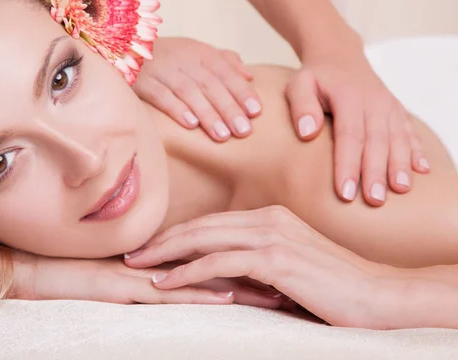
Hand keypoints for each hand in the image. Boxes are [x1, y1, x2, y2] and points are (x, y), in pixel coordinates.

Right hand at [11, 252, 279, 306]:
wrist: (39, 270)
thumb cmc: (84, 276)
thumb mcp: (132, 279)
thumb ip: (163, 278)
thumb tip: (196, 283)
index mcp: (168, 258)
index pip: (218, 258)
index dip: (256, 263)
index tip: (291, 272)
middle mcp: (162, 261)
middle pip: (221, 263)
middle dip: (262, 272)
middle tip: (300, 281)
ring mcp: (147, 271)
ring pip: (203, 276)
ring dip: (243, 283)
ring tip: (280, 292)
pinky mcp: (128, 286)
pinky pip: (169, 292)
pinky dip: (201, 293)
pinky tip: (228, 294)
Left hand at [125, 206, 393, 327]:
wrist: (378, 295)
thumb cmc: (335, 285)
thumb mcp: (290, 267)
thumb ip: (257, 263)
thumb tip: (224, 274)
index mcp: (271, 216)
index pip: (213, 221)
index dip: (180, 233)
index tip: (154, 245)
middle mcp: (268, 219)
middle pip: (202, 225)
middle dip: (163, 239)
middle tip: (133, 251)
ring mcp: (271, 236)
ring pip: (204, 239)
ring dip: (166, 253)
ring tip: (137, 265)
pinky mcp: (274, 259)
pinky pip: (219, 262)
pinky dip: (188, 272)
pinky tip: (166, 283)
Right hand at [133, 37, 261, 141]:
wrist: (123, 46)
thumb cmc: (167, 56)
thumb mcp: (195, 51)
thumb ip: (223, 61)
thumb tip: (249, 76)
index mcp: (198, 52)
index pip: (225, 71)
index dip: (241, 91)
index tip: (256, 111)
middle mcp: (182, 59)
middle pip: (210, 84)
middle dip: (229, 108)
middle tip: (244, 130)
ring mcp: (160, 69)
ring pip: (188, 92)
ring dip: (207, 114)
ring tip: (222, 135)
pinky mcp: (141, 81)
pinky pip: (161, 95)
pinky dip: (176, 109)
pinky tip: (191, 125)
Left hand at [287, 45, 428, 206]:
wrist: (339, 56)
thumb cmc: (314, 77)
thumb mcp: (299, 84)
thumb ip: (301, 106)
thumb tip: (307, 133)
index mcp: (349, 97)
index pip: (349, 135)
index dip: (348, 165)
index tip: (345, 193)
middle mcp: (374, 102)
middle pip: (376, 141)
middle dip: (376, 173)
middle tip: (374, 201)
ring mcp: (388, 106)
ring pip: (397, 138)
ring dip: (400, 165)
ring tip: (400, 190)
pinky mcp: (397, 111)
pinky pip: (409, 132)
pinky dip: (416, 151)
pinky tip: (421, 171)